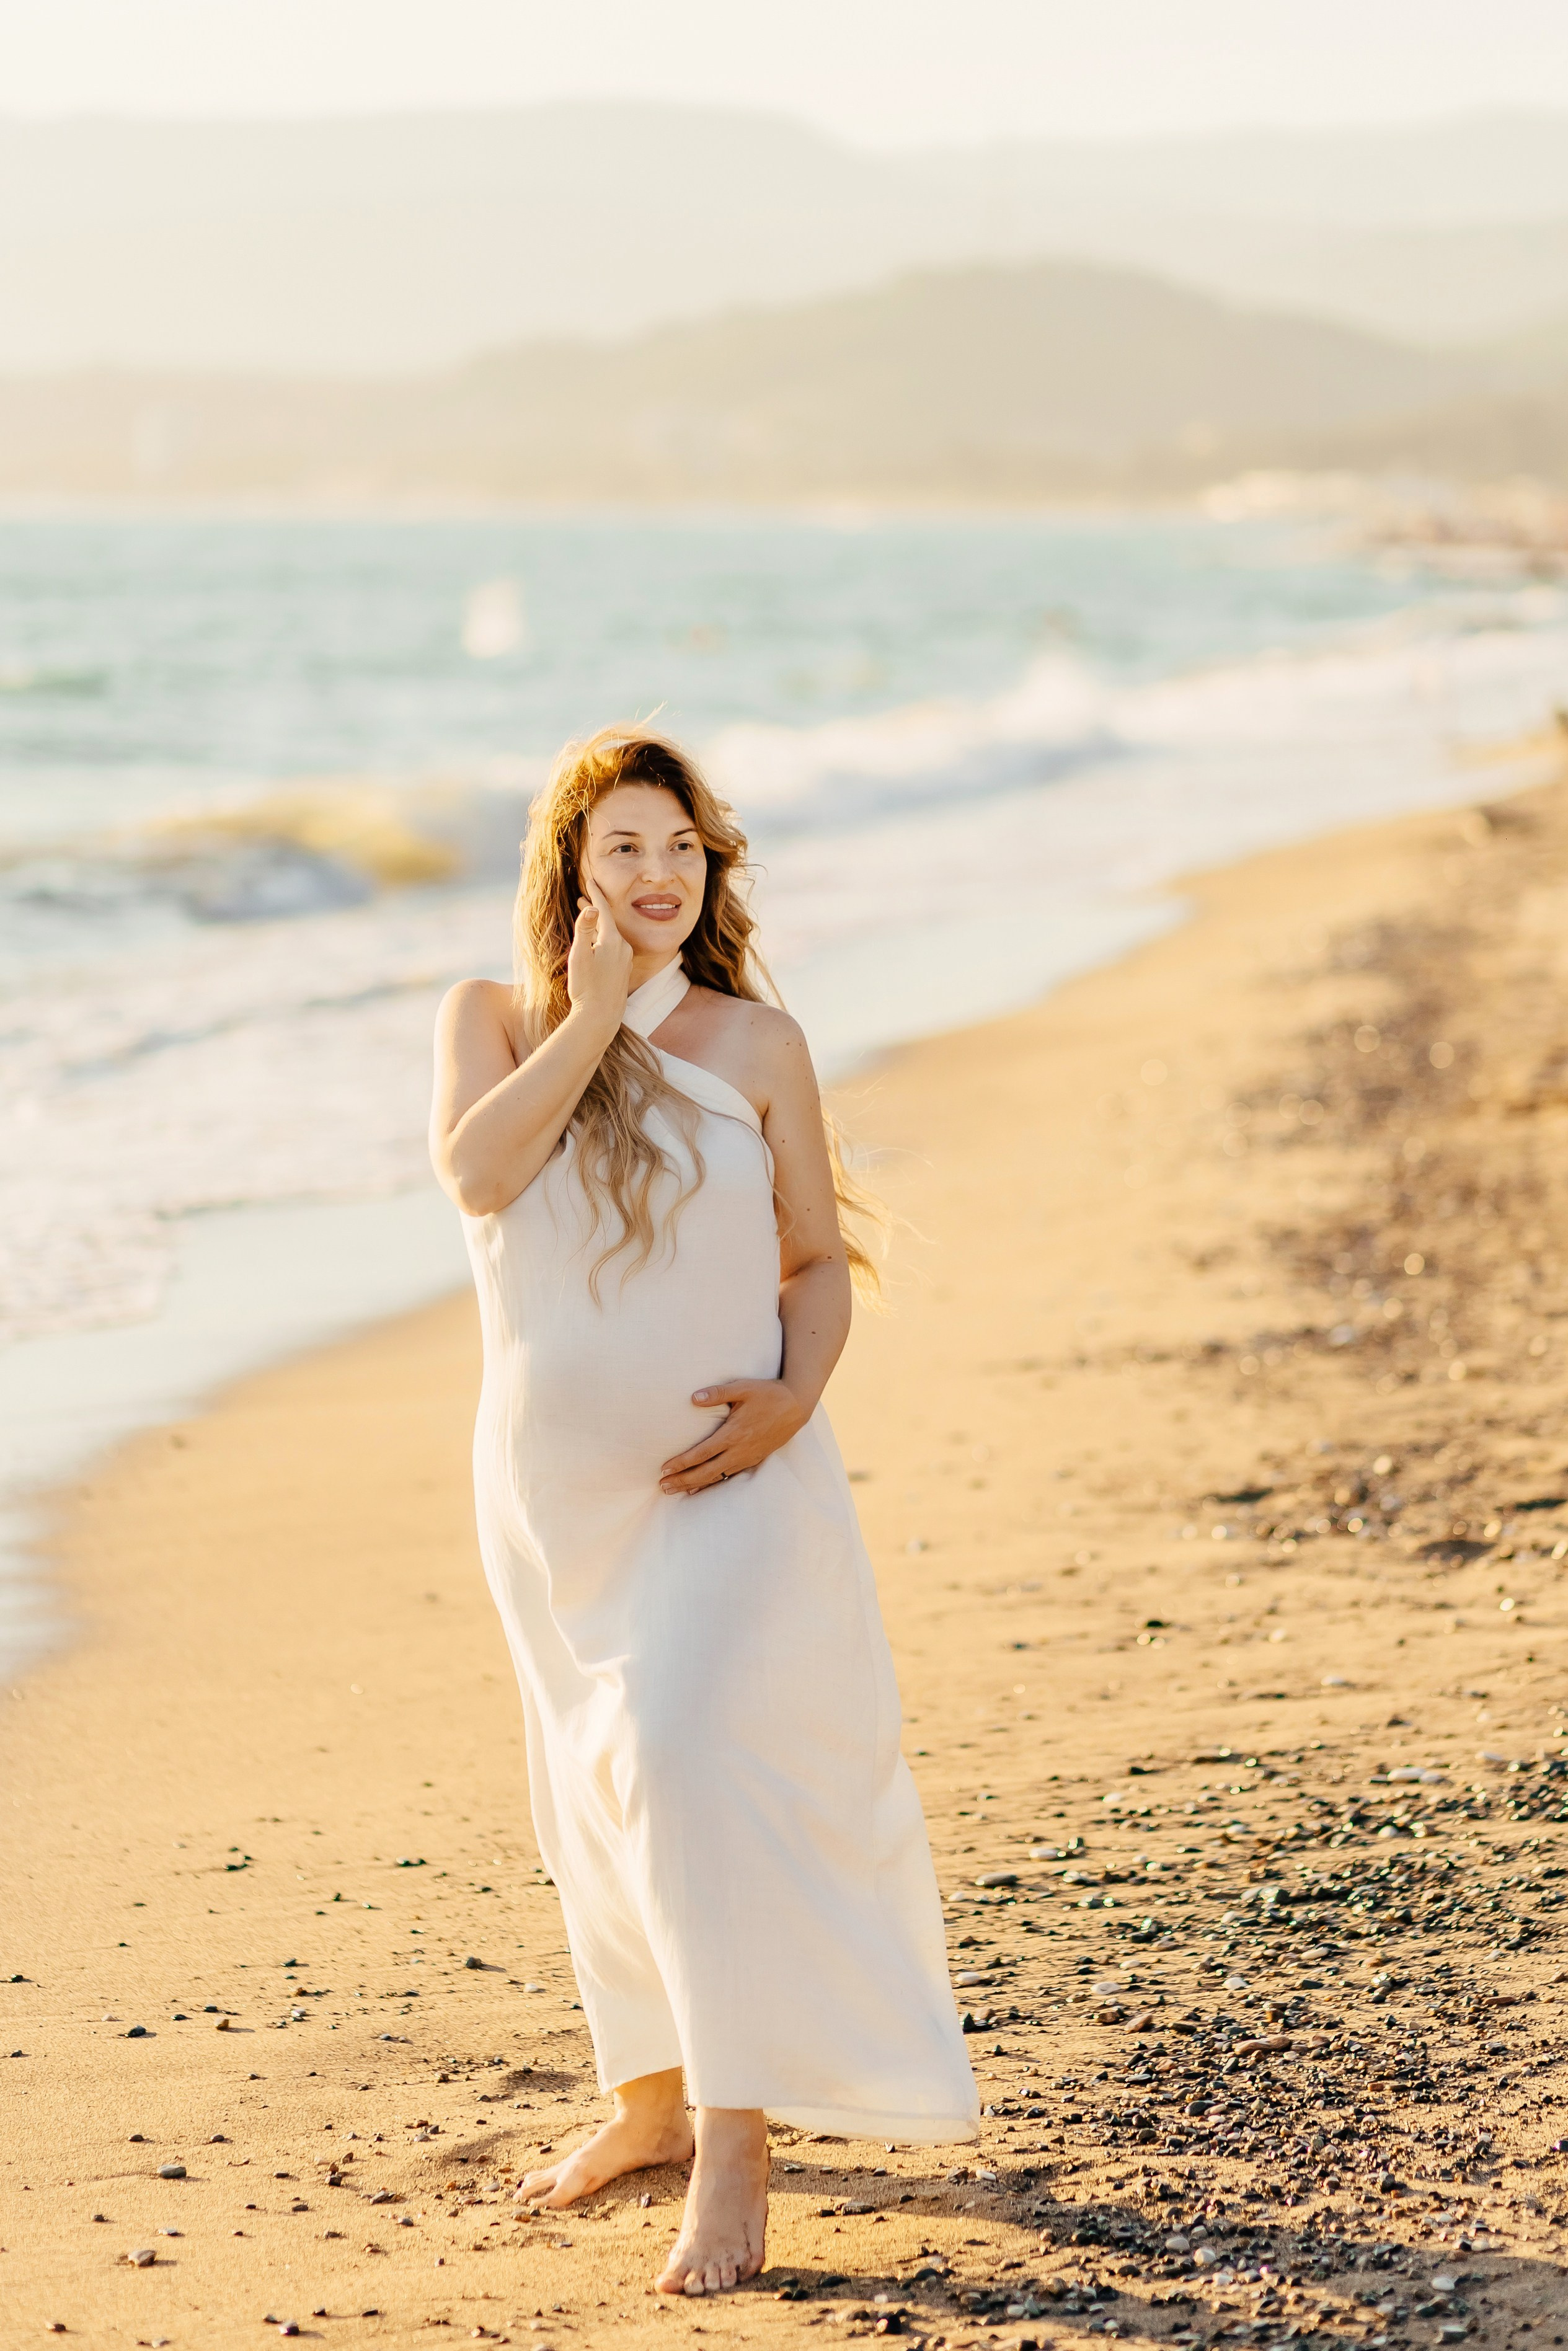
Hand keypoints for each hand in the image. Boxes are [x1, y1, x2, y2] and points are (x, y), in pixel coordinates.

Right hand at [565, 868, 633, 1031]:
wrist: (600, 1017)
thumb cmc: (586, 988)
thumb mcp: (580, 956)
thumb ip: (584, 930)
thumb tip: (592, 908)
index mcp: (612, 940)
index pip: (604, 910)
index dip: (596, 894)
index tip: (591, 879)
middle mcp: (623, 948)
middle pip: (608, 921)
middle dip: (595, 908)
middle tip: (584, 896)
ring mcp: (624, 961)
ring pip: (610, 934)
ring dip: (598, 925)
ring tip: (587, 916)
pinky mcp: (622, 972)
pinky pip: (613, 947)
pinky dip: (603, 938)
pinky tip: (596, 943)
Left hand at [658, 1379, 808, 1494]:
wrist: (796, 1406)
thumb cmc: (768, 1394)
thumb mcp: (742, 1388)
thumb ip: (717, 1393)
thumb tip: (693, 1398)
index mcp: (733, 1434)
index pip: (702, 1453)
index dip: (682, 1463)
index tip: (665, 1469)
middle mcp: (739, 1450)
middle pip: (706, 1472)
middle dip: (683, 1480)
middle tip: (662, 1487)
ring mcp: (747, 1457)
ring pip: (717, 1477)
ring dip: (694, 1484)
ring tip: (675, 1491)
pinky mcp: (754, 1459)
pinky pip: (729, 1476)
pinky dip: (712, 1484)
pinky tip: (700, 1488)